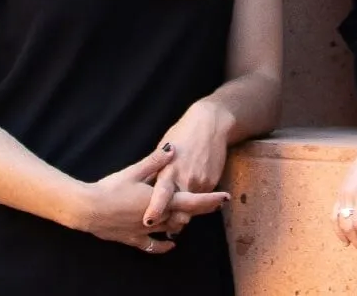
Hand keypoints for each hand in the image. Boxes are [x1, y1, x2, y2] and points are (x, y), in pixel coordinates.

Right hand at [74, 145, 228, 253]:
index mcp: (161, 201)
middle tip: (216, 204)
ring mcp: (145, 231)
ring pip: (171, 228)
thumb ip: (155, 161)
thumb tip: (172, 148)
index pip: (193, 202)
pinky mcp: (132, 238)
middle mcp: (158, 219)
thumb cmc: (111, 189)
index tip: (225, 198)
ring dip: (184, 222)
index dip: (211, 200)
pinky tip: (170, 243)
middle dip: (202, 210)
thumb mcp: (134, 171)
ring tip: (194, 217)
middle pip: (186, 216)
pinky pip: (152, 244)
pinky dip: (163, 244)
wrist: (88, 210)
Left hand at [144, 102, 232, 232]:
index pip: (162, 194)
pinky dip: (196, 203)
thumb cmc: (181, 135)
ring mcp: (201, 183)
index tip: (148, 221)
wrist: (210, 125)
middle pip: (179, 211)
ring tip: (177, 219)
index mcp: (169, 170)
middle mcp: (186, 179)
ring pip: (191, 209)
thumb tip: (144, 187)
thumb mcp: (164, 151)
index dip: (156, 209)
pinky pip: (201, 200)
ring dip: (185, 214)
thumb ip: (156, 170)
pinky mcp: (211, 183)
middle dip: (174, 223)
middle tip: (167, 229)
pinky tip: (192, 199)